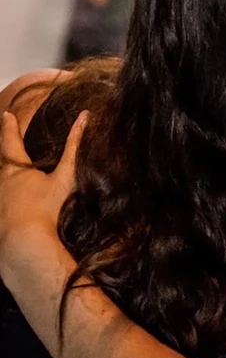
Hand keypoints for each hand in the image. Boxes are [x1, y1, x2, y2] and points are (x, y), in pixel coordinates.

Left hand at [0, 109, 86, 257]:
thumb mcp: (64, 177)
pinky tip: (11, 196)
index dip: (10, 126)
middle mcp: (1, 181)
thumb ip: (75, 147)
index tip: (7, 115)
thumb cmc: (47, 208)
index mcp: (17, 169)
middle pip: (1, 160)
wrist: (25, 242)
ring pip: (0, 178)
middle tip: (6, 136)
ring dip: (5, 170)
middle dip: (4, 148)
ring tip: (12, 168)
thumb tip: (84, 117)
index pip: (11, 141)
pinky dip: (4, 190)